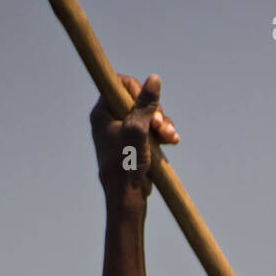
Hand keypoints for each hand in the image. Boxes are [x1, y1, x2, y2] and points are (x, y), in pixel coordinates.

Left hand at [90, 73, 178, 200]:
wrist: (128, 197)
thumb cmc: (125, 164)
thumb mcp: (137, 130)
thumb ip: (146, 104)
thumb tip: (154, 79)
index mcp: (103, 113)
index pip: (119, 85)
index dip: (138, 91)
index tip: (148, 105)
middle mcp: (111, 120)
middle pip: (138, 100)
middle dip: (155, 112)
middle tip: (160, 127)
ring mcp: (125, 131)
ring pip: (148, 115)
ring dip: (163, 123)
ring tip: (170, 137)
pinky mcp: (136, 143)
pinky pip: (152, 129)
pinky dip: (163, 133)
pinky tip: (172, 140)